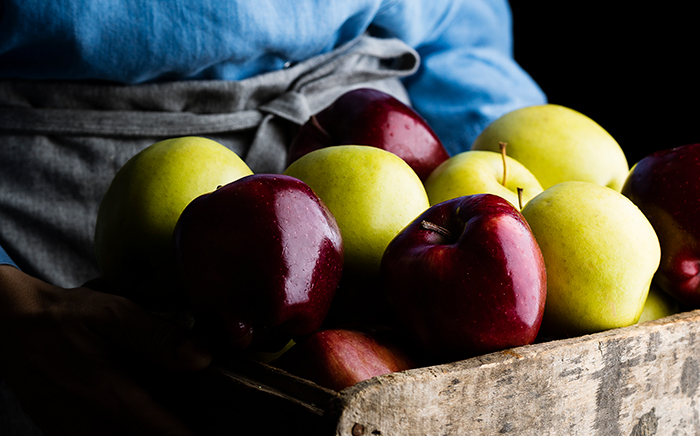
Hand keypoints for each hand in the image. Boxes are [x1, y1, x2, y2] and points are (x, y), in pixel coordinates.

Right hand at [0, 266, 212, 434]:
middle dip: (182, 429)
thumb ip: (159, 338)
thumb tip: (203, 359)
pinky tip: (145, 404)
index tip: (226, 427)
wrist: (10, 328)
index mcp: (116, 402)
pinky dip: (136, 429)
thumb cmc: (64, 319)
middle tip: (206, 410)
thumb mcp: (114, 314)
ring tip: (176, 405)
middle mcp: (99, 431)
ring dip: (158, 428)